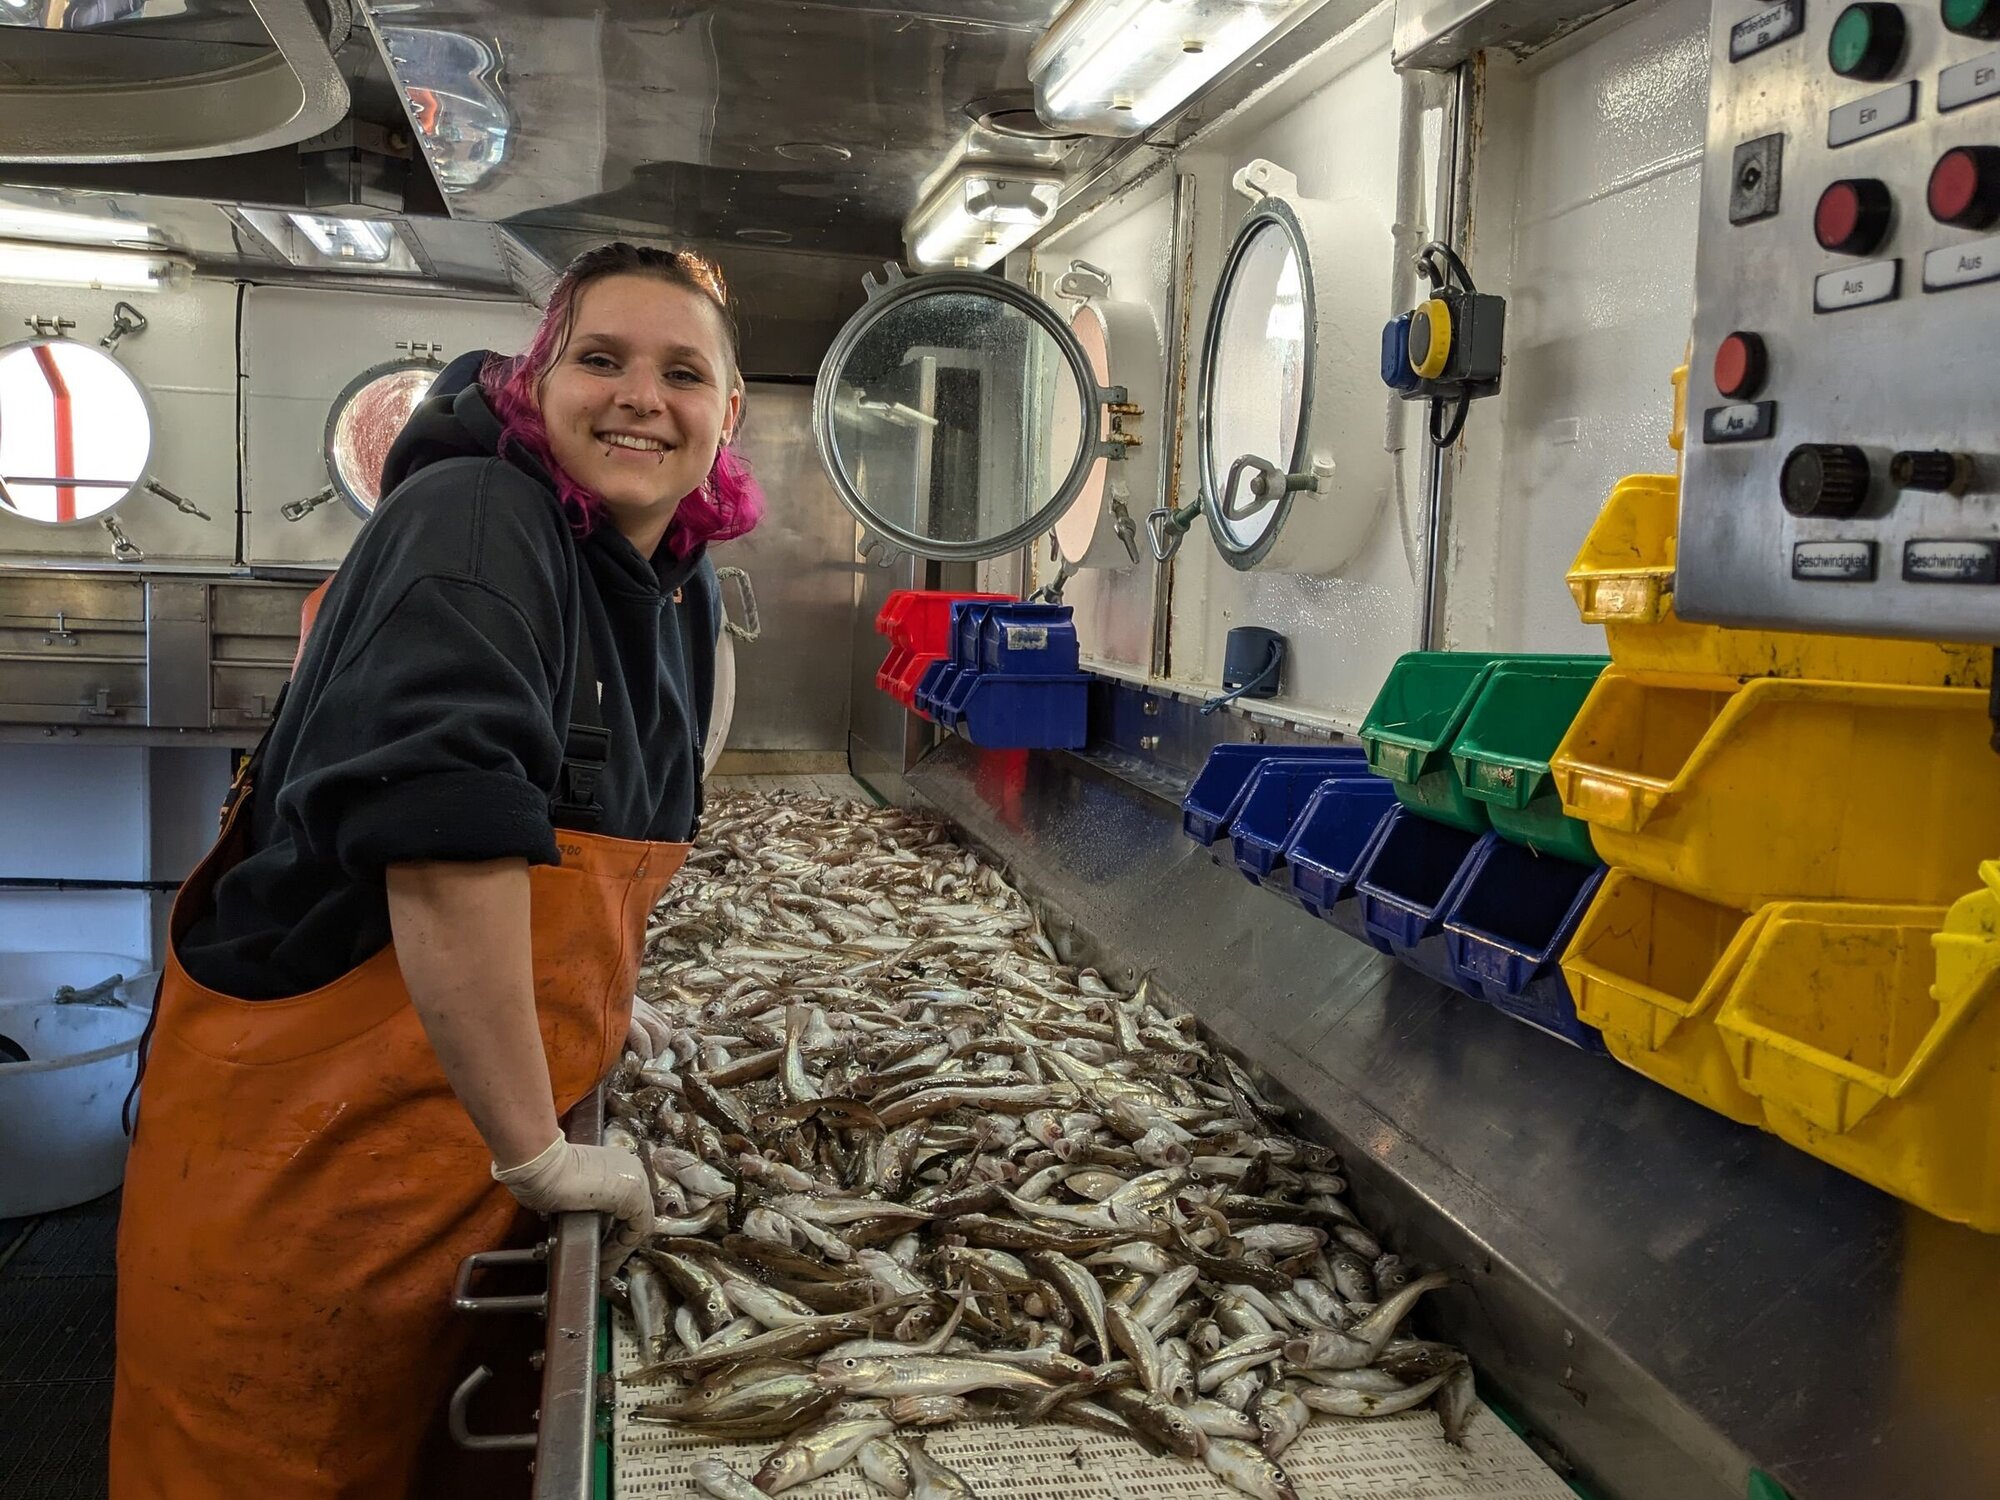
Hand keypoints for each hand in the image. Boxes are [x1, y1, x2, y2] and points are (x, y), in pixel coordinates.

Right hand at [492, 1136, 653, 1277]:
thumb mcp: (571, 1190)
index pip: (626, 1202)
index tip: (600, 1245)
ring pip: (637, 1223)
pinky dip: (622, 1247)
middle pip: (634, 1214)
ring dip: (620, 1248)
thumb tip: (585, 1223)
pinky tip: (605, 1257)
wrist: (543, 1166)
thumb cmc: (545, 1174)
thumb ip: (586, 1203)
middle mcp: (631, 1168)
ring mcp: (635, 1179)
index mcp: (616, 1163)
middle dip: (618, 1241)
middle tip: (603, 1261)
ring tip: (602, 1264)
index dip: (614, 1229)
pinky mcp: (633, 1194)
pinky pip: (638, 1229)